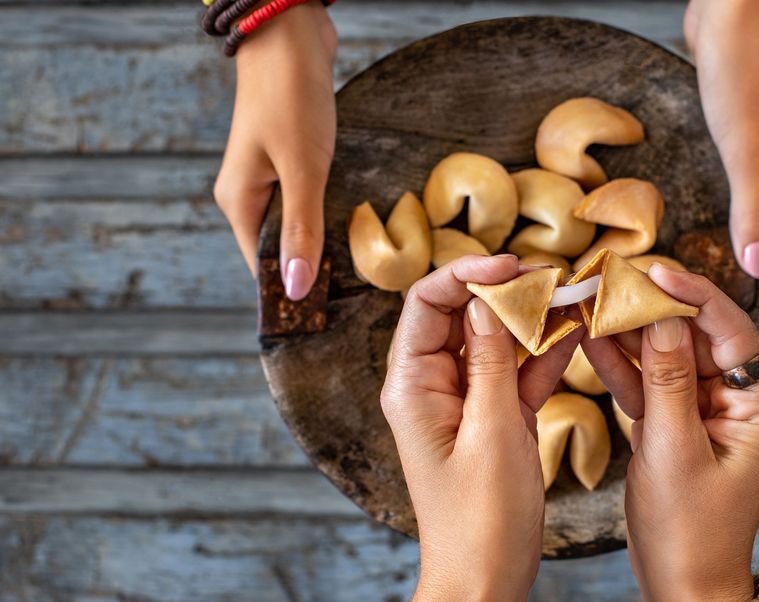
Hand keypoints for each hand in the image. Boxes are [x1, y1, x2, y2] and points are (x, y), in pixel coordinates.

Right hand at [213, 2, 336, 298]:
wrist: (290, 34)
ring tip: (356, 272)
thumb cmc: (292, 99)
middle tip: (352, 300)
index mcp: (239, 202)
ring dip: (319, 243)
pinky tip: (349, 226)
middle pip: (276, 248)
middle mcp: (247, 192)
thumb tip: (296, 288)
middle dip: (308, 271)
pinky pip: (304, 198)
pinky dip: (323, 214)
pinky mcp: (288, 155)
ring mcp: (267, 174)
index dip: (290, 292)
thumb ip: (300, 230)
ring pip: (293, 223)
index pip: (260, 266)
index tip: (323, 322)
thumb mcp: (302, 170)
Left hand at [381, 255, 581, 599]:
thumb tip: (487, 299)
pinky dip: (545, 353)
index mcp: (413, 386)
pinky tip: (576, 331)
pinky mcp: (496, 418)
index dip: (467, 272)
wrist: (485, 581)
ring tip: (573, 295)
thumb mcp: (492, 432)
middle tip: (554, 276)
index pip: (428, 304)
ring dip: (532, 318)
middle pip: (463, 314)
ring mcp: (466, 402)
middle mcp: (434, 386)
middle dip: (507, 290)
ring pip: (496, 340)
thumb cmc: (480, 519)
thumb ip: (491, 361)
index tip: (513, 261)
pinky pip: (517, 372)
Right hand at [582, 265, 758, 600]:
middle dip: (652, 308)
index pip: (731, 331)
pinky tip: (592, 338)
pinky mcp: (678, 424)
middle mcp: (741, 401)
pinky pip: (651, 384)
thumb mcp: (674, 450)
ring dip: (631, 332)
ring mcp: (707, 411)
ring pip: (668, 356)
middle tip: (610, 279)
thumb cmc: (690, 530)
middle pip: (696, 337)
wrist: (682, 585)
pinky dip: (623, 366)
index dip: (693, 296)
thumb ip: (666, 379)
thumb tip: (661, 315)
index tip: (654, 270)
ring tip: (592, 299)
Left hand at [685, 0, 758, 278]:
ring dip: (725, 206)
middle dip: (742, 234)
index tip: (733, 283)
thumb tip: (758, 268)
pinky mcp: (740, 120)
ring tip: (692, 237)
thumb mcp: (746, 152)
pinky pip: (729, 162)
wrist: (730, 9)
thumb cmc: (744, 74)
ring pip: (748, 185)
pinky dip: (713, 177)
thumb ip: (753, 211)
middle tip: (702, 264)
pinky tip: (690, 191)